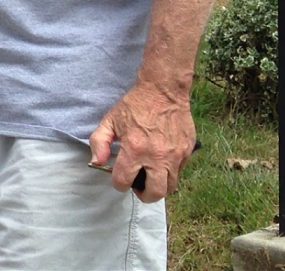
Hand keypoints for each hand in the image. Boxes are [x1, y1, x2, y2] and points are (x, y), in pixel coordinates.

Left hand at [88, 81, 197, 202]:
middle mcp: (157, 157)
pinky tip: (161, 162)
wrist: (163, 91)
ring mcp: (175, 156)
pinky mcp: (187, 151)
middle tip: (138, 185)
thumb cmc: (134, 105)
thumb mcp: (110, 120)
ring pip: (170, 187)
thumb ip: (99, 142)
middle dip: (143, 194)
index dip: (118, 183)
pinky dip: (170, 173)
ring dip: (159, 186)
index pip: (124, 181)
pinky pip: (180, 172)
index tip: (119, 177)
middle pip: (154, 193)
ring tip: (150, 176)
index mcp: (135, 149)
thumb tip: (97, 162)